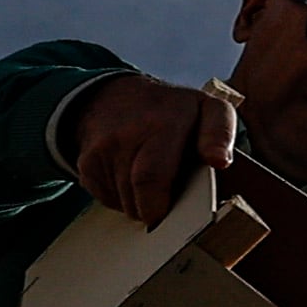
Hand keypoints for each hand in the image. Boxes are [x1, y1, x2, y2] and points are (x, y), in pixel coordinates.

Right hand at [67, 73, 239, 227]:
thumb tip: (219, 161)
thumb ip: (220, 133)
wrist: (114, 94)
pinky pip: (108, 199)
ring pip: (125, 202)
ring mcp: (102, 150)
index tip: (166, 212)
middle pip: (139, 197)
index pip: (152, 176)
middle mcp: (126, 135)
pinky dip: (124, 198)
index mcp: (162, 123)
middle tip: (170, 203)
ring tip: (154, 182)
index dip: (158, 204)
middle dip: (157, 210)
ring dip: (142, 204)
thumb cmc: (172, 110)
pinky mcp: (86, 164)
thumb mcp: (208, 108)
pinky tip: (133, 178)